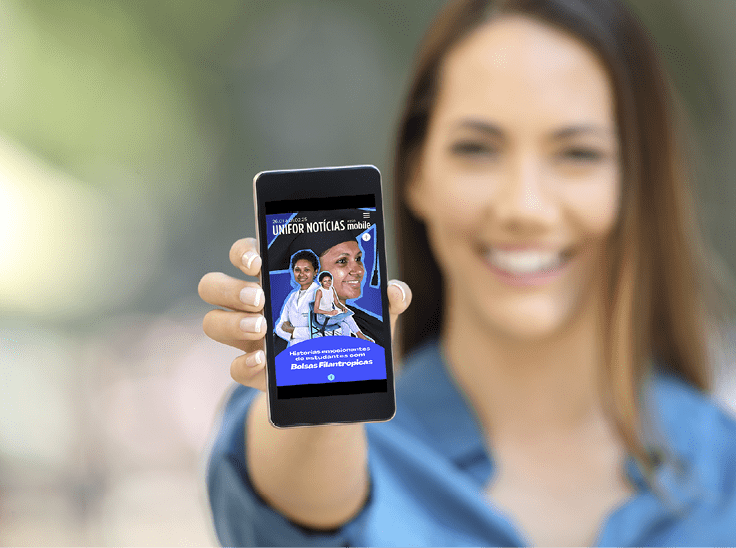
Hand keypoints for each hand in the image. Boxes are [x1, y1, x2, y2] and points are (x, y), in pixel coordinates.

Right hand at [199, 238, 411, 391]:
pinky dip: (244, 364)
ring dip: (233, 323)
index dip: (243, 252)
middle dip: (230, 289)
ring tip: (263, 328)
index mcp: (277, 278)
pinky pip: (233, 367)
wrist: (343, 378)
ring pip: (213, 322)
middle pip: (214, 285)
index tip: (258, 262)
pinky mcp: (255, 371)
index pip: (245, 254)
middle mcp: (253, 303)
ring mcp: (249, 337)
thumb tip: (396, 292)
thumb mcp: (375, 314)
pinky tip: (265, 361)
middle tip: (260, 298)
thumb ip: (388, 299)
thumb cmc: (352, 330)